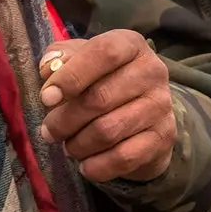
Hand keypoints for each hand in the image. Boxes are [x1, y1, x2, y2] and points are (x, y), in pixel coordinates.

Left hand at [37, 30, 176, 183]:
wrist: (141, 116)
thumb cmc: (100, 81)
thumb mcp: (78, 61)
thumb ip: (59, 58)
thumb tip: (48, 68)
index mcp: (130, 45)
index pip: (104, 52)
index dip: (72, 76)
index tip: (46, 98)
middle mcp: (152, 71)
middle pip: (100, 98)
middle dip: (65, 120)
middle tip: (49, 131)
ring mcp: (162, 105)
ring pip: (108, 130)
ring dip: (78, 144)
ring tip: (68, 147)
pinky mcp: (164, 137)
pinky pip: (124, 157)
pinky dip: (98, 166)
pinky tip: (85, 165)